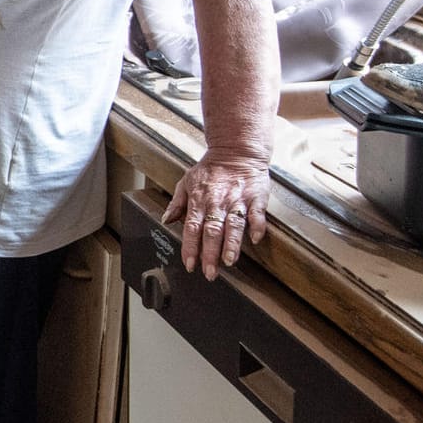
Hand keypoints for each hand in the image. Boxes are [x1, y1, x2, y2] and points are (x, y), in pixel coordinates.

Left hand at [162, 153, 269, 279]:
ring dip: (231, 244)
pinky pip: (257, 213)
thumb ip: (177, 203)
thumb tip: (165, 220)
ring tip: (229, 261)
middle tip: (210, 272)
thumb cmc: (210, 169)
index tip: (190, 264)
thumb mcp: (186, 182)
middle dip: (210, 254)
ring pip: (234, 225)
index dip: (190, 247)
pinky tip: (255, 239)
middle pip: (212, 231)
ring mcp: (237, 200)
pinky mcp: (256, 197)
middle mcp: (217, 202)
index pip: (192, 228)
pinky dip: (257, 226)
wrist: (236, 150)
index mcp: (199, 200)